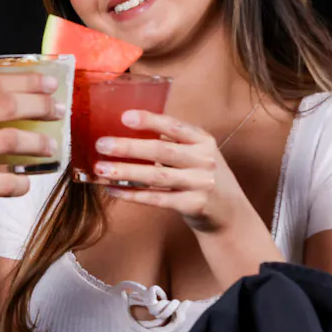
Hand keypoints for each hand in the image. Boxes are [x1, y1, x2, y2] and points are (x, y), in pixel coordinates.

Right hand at [0, 73, 62, 220]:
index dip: (27, 83)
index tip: (49, 85)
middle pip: (5, 107)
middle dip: (40, 107)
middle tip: (57, 112)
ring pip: (9, 142)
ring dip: (37, 143)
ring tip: (50, 146)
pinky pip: (0, 182)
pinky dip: (19, 182)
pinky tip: (24, 182)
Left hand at [92, 110, 251, 233]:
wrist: (231, 214)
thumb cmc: (203, 177)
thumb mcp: (197, 154)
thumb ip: (172, 143)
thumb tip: (126, 134)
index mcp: (203, 141)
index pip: (174, 126)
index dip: (150, 121)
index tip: (125, 117)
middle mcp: (204, 160)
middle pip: (162, 151)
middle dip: (129, 147)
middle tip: (101, 144)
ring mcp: (201, 183)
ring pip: (156, 176)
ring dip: (125, 172)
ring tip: (101, 169)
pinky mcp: (193, 205)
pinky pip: (157, 199)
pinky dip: (132, 194)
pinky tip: (113, 189)